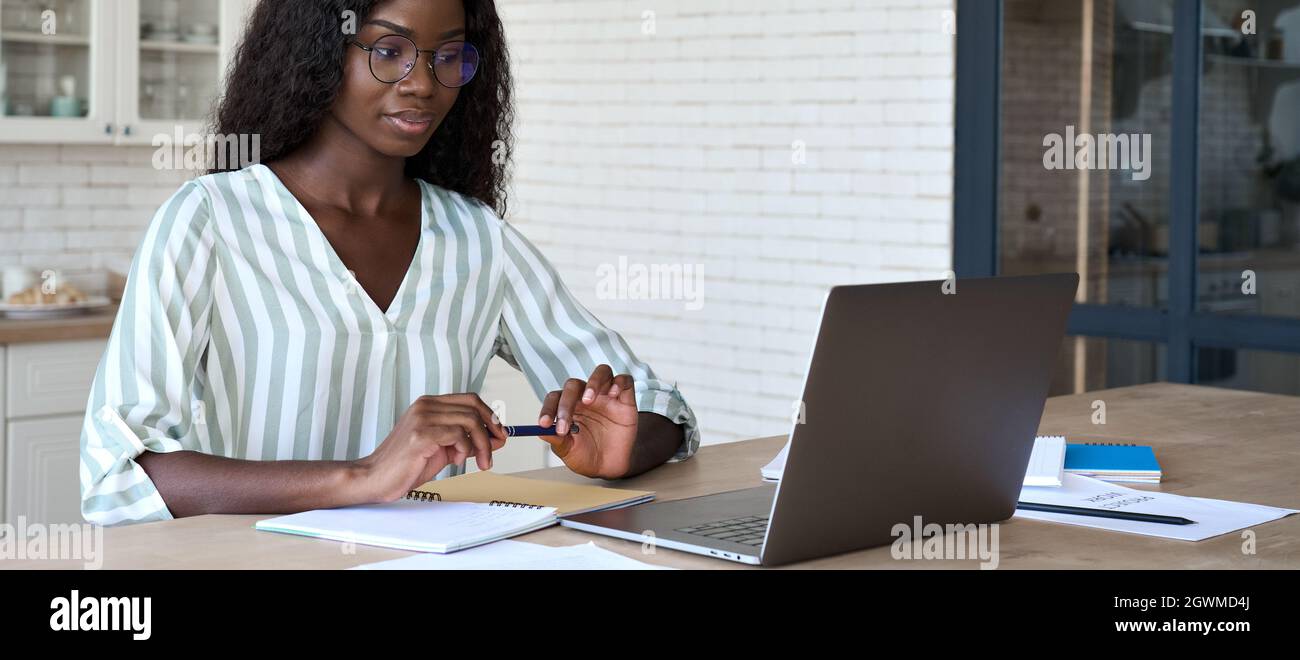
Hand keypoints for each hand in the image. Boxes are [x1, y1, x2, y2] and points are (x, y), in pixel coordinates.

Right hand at [353, 394, 506, 502]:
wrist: (376, 478)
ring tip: (480, 462)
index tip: (500, 435)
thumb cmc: (407, 465)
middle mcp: (426, 405)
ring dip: (482, 444)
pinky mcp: (421, 435)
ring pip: (470, 420)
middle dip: (492, 429)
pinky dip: (465, 449)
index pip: (470, 399)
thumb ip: (466, 440)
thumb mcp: (443, 449)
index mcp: (430, 404)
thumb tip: (497, 439)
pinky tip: (455, 461)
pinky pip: (458, 435)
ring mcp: (422, 418)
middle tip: (497, 449)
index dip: (490, 416)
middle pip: (474, 407)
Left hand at [538, 364, 638, 478]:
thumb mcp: (568, 451)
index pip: (555, 398)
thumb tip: (542, 431)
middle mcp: (586, 397)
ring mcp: (606, 396)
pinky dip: (619, 383)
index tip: (545, 424)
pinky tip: (613, 395)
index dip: (548, 408)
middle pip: (574, 385)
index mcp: (568, 407)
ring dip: (593, 382)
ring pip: (601, 372)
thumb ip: (557, 440)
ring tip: (589, 400)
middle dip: (566, 403)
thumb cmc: (586, 456)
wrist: (609, 467)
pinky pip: (624, 380)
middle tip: (565, 425)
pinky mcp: (625, 399)